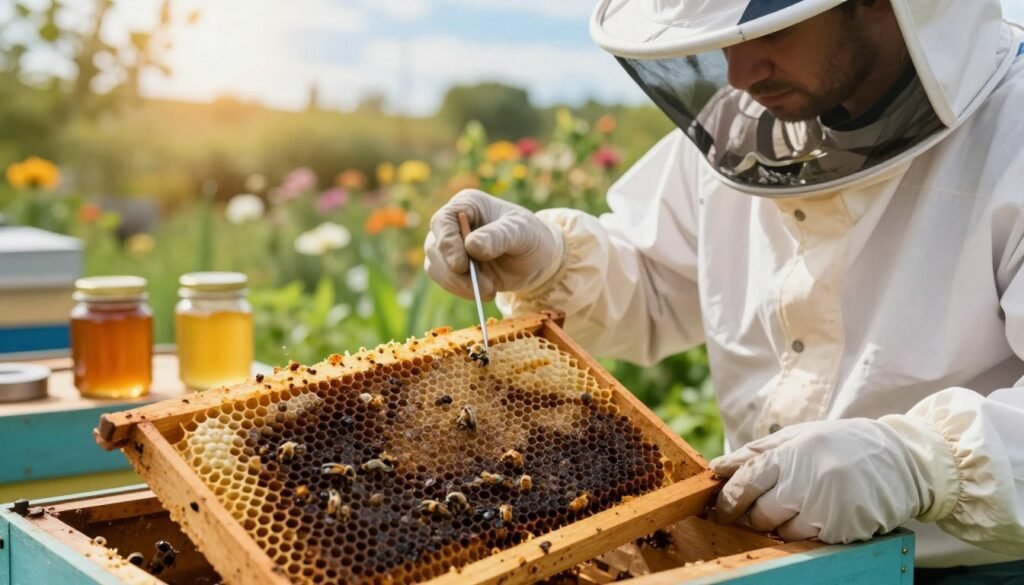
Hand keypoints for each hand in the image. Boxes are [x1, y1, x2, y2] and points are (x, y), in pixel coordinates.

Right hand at [424, 189, 562, 299]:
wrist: (536, 258)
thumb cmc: (530, 236)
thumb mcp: (522, 232)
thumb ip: (498, 236)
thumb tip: (471, 246)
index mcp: (467, 204)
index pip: (443, 221)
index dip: (447, 244)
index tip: (461, 266)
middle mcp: (452, 223)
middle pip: (435, 247)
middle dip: (456, 273)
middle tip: (486, 287)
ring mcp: (449, 245)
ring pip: (436, 267)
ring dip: (460, 285)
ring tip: (491, 289)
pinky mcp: (451, 267)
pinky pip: (445, 281)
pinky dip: (463, 291)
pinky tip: (488, 291)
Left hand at [709, 418, 934, 542]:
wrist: (902, 460)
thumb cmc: (843, 444)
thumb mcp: (799, 435)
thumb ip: (757, 451)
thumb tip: (718, 468)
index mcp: (793, 452)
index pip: (746, 481)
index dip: (728, 499)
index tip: (719, 509)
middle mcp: (808, 480)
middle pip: (760, 512)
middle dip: (751, 515)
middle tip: (753, 512)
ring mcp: (827, 507)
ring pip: (781, 531)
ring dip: (780, 525)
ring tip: (797, 506)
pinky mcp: (844, 529)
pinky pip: (808, 540)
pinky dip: (805, 533)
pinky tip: (818, 515)